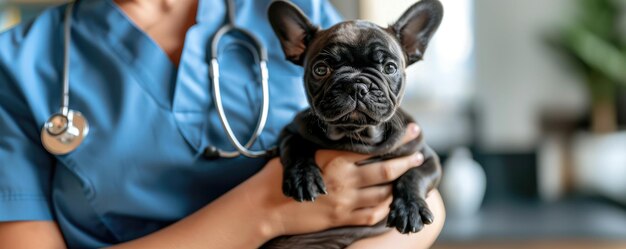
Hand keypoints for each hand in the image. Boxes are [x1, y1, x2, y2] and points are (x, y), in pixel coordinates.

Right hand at [251, 123, 423, 236]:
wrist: (266, 206)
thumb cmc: (280, 174)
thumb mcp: (303, 152)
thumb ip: (328, 146)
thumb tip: (346, 133)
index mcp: (333, 158)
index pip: (372, 146)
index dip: (395, 139)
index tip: (412, 131)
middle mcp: (343, 179)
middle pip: (385, 170)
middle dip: (406, 161)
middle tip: (419, 154)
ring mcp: (344, 201)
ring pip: (383, 193)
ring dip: (399, 185)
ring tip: (408, 177)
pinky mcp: (341, 218)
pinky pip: (372, 214)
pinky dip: (385, 208)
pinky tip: (390, 201)